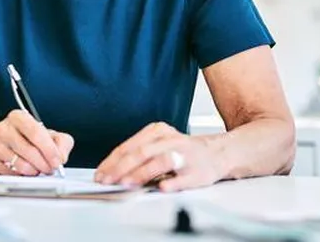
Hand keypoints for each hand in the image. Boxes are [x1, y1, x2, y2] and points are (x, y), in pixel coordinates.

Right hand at [0, 110, 73, 175]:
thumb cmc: (24, 137)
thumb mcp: (46, 133)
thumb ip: (61, 142)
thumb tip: (61, 156)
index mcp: (19, 117)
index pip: (36, 132)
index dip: (49, 149)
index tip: (57, 161)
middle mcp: (4, 128)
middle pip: (29, 150)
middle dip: (44, 164)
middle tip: (50, 169)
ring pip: (20, 165)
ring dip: (34, 171)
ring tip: (37, 169)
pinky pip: (11, 174)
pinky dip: (21, 176)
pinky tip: (24, 170)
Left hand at [94, 122, 222, 191]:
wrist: (218, 153)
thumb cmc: (183, 150)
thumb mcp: (159, 143)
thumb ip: (138, 153)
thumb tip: (113, 170)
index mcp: (157, 131)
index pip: (129, 146)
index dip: (112, 161)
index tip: (101, 173)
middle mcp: (170, 140)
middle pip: (141, 152)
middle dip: (120, 168)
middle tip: (108, 181)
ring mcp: (185, 155)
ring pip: (160, 161)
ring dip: (141, 173)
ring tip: (127, 183)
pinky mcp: (198, 172)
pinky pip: (184, 178)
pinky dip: (172, 183)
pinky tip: (161, 188)